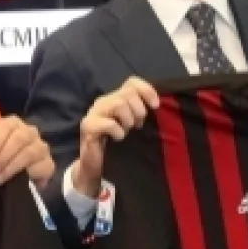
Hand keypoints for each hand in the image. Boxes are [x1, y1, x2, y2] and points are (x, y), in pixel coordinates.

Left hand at [0, 116, 54, 188]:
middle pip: (20, 138)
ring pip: (30, 153)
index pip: (6, 125)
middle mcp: (29, 132)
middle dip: (4, 156)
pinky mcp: (49, 163)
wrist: (16, 173)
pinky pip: (44, 166)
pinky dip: (31, 175)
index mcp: (12, 124)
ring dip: (12, 167)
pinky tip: (21, 182)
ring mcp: (41, 147)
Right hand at [71, 76, 159, 196]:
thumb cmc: (118, 146)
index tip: (156, 106)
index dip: (147, 90)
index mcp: (116, 99)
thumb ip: (141, 114)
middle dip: (138, 110)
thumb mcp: (133, 127)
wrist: (95, 166)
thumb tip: (159, 107)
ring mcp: (94, 113)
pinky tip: (118, 139)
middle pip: (127, 92)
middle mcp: (104, 102)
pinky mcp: (88, 126)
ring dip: (128, 121)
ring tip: (127, 132)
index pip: (132, 82)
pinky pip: (109, 123)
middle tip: (137, 126)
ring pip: (118, 104)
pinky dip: (118, 132)